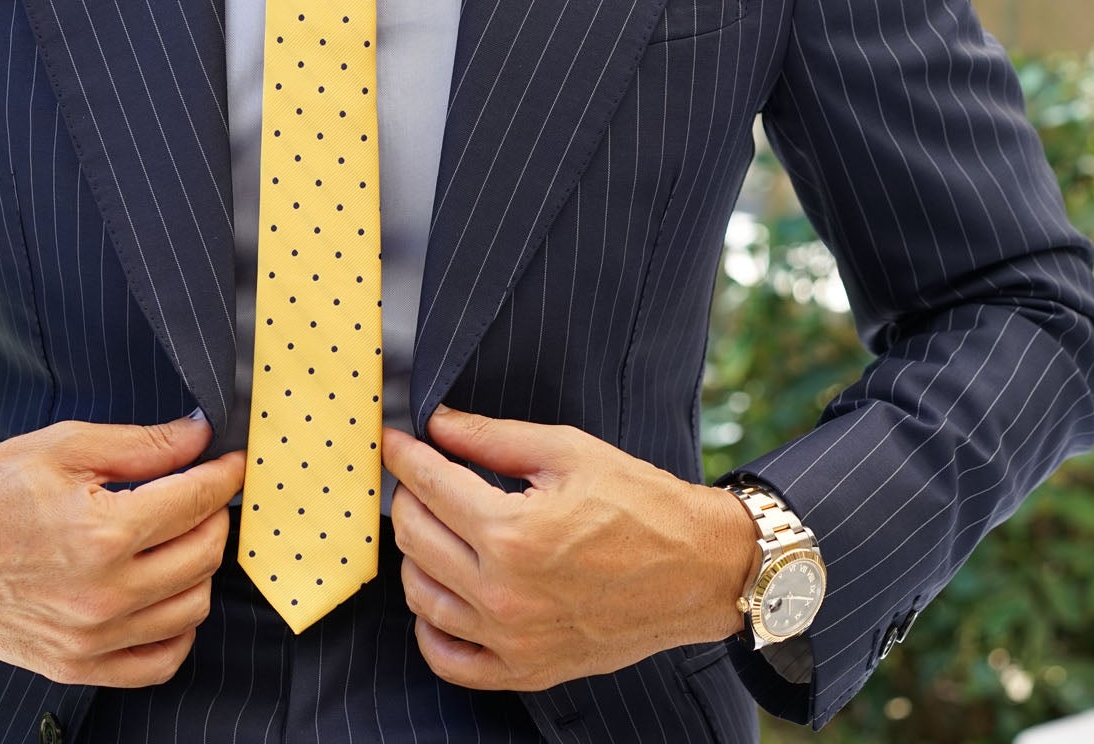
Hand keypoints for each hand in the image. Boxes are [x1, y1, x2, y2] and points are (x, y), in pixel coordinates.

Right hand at [0, 414, 244, 686]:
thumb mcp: (64, 447)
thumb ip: (142, 445)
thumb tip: (201, 436)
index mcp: (102, 533)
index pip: (196, 501)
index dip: (225, 475)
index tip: (234, 462)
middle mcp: (102, 594)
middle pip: (204, 555)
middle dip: (215, 516)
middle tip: (203, 494)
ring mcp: (90, 639)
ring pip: (192, 607)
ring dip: (200, 568)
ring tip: (180, 538)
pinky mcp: (74, 667)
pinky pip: (159, 662)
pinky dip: (178, 631)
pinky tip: (167, 595)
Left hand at [382, 406, 757, 690]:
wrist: (700, 570)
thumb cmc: (642, 505)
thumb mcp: (568, 452)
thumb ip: (492, 438)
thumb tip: (438, 424)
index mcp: (514, 533)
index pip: (428, 487)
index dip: (404, 457)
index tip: (394, 442)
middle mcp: (505, 593)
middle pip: (415, 538)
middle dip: (408, 499)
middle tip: (420, 479)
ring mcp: (513, 639)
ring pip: (421, 596)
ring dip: (416, 555)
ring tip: (436, 528)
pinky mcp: (527, 669)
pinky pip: (449, 660)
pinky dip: (430, 628)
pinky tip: (441, 594)